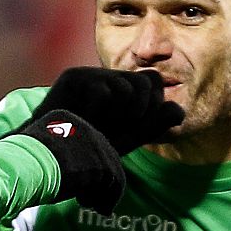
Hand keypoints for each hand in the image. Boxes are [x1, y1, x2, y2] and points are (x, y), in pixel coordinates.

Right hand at [14, 110, 125, 213]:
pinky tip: (100, 209)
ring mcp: (94, 144)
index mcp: (64, 118)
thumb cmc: (17, 164)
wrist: (20, 167)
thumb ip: (49, 153)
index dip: (83, 164)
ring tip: (91, 205)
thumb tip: (53, 167)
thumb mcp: (33, 151)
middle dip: (96, 178)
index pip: (83, 141)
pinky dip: (109, 199)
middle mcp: (83, 126)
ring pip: (110, 170)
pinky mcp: (100, 164)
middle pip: (100, 154)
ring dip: (103, 191)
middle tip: (86, 197)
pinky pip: (114, 184)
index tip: (75, 181)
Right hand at [29, 67, 185, 153]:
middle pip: (145, 82)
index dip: (152, 107)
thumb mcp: (128, 139)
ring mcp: (90, 75)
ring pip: (126, 88)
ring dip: (116, 115)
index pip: (153, 82)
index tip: (135, 126)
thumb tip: (178, 110)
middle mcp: (107, 78)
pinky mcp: (73, 77)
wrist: (51, 154)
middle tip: (114, 127)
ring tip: (95, 124)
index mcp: (121, 88)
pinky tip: (82, 120)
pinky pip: (104, 93)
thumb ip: (153, 125)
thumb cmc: (89, 147)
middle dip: (139, 111)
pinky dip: (97, 113)